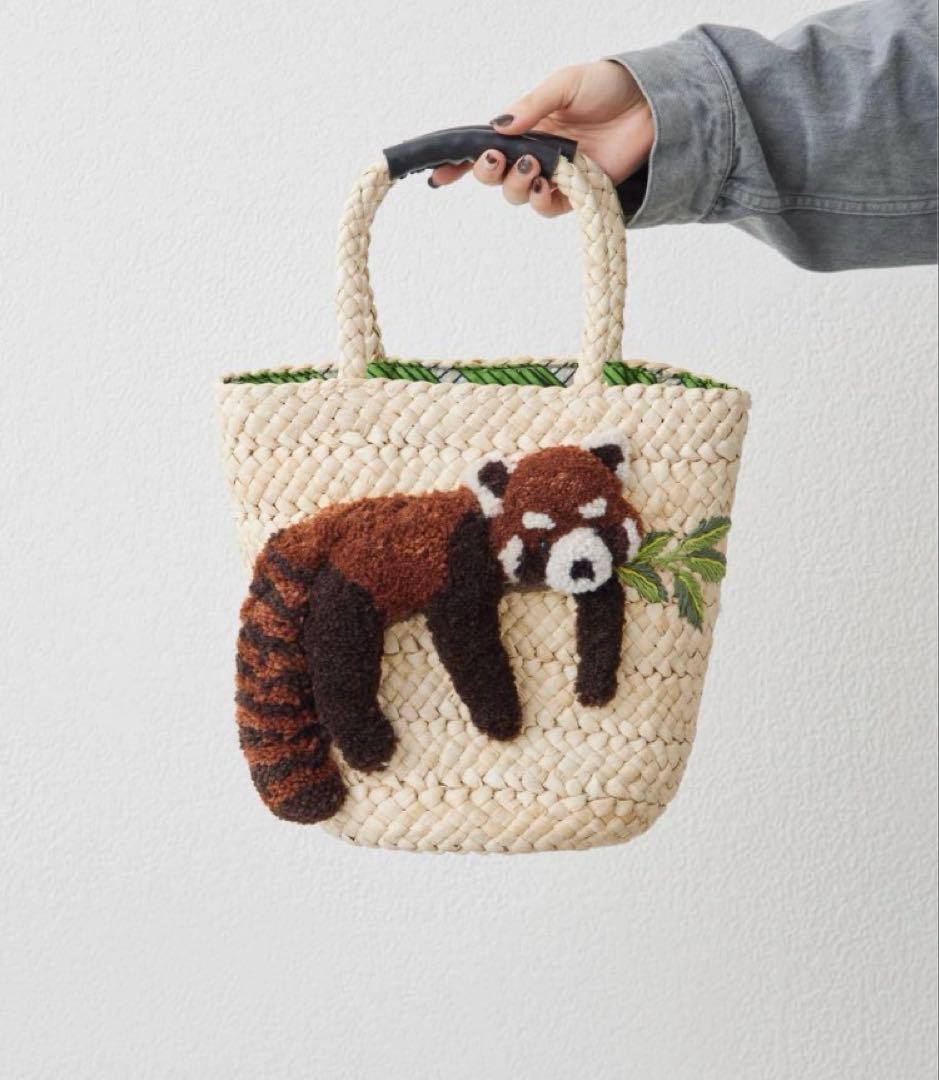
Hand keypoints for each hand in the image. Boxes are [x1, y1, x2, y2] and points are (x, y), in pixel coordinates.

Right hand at [429, 60, 652, 215]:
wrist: (649, 106)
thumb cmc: (608, 88)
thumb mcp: (564, 84)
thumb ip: (531, 106)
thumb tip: (497, 127)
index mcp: (525, 126)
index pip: (484, 146)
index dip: (458, 162)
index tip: (438, 173)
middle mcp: (534, 154)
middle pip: (495, 176)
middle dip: (487, 172)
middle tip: (498, 160)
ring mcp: (553, 176)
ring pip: (517, 195)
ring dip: (516, 184)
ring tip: (532, 167)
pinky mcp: (575, 194)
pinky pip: (546, 207)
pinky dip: (539, 200)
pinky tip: (544, 185)